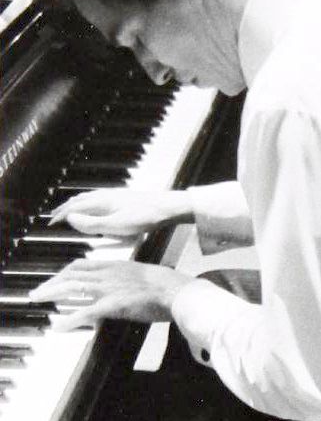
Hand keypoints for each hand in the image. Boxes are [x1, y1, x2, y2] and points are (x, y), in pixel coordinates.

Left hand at [28, 260, 192, 330]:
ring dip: (52, 293)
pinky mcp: (114, 304)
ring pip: (73, 287)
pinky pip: (86, 311)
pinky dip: (70, 319)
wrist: (179, 291)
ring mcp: (111, 288)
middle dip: (51, 282)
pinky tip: (60, 326)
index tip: (56, 279)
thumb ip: (128, 279)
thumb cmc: (168, 286)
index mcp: (118, 266)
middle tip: (38, 292)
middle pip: (72, 273)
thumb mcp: (145, 275)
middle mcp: (110, 274)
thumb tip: (121, 288)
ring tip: (39, 300)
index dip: (65, 272)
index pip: (83, 265)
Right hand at [49, 188, 192, 235]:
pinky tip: (97, 208)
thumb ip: (90, 224)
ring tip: (71, 210)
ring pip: (90, 197)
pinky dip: (90, 203)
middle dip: (66, 207)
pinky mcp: (124, 197)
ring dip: (77, 204)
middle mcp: (106, 195)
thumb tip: (69, 218)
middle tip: (55, 216)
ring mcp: (116, 195)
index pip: (74, 207)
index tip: (50, 224)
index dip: (61, 215)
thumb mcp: (115, 226)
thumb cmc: (144, 218)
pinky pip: (100, 198)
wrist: (168, 207)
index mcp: (101, 201)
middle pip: (80, 199)